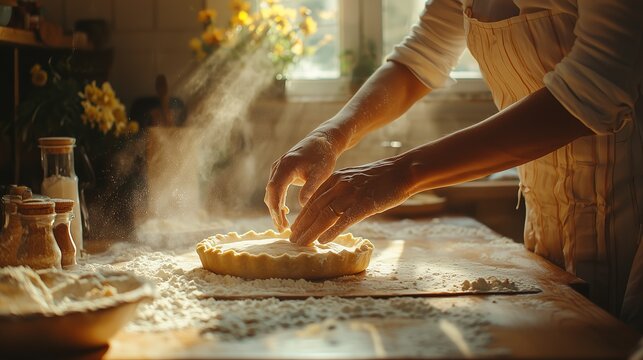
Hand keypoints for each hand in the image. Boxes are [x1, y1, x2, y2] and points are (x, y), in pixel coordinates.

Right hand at [265, 130, 344, 230]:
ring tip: (283, 225)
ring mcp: (278, 168)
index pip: (275, 190)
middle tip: (282, 229)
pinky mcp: (281, 171)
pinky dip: (278, 201)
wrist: (322, 141)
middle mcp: (278, 166)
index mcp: (286, 166)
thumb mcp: (320, 173)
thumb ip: (310, 188)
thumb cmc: (323, 156)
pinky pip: (275, 188)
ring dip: (275, 208)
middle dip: (274, 212)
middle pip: (270, 193)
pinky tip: (284, 212)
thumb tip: (302, 206)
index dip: (276, 209)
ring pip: (271, 191)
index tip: (282, 224)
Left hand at [289, 156, 412, 245]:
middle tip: (292, 240)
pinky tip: (323, 241)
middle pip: (314, 209)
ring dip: (311, 232)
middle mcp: (339, 186)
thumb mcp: (355, 179)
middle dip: (302, 226)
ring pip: (325, 216)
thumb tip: (332, 206)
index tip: (294, 228)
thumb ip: (341, 190)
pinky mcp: (364, 204)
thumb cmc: (381, 178)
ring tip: (302, 244)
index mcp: (336, 179)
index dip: (302, 216)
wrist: (402, 172)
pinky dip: (332, 231)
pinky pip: (344, 220)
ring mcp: (351, 195)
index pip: (313, 200)